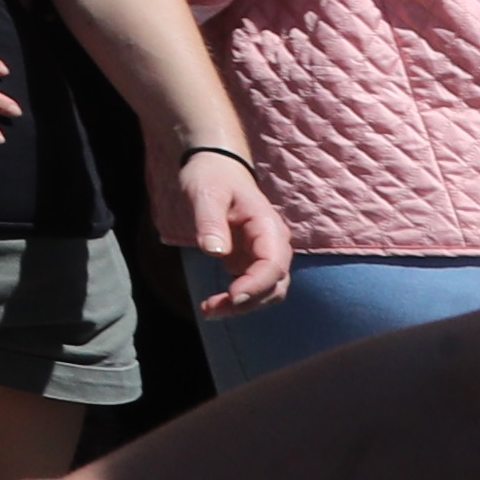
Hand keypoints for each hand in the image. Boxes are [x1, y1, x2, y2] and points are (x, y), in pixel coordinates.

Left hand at [175, 148, 295, 313]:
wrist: (217, 168)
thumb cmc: (212, 177)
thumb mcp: (205, 193)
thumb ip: (210, 221)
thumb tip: (215, 252)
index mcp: (268, 226)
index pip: (273, 264)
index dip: (256, 284)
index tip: (233, 296)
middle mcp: (274, 244)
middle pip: (274, 285)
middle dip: (247, 302)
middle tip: (211, 311)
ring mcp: (265, 255)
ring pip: (267, 291)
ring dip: (243, 306)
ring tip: (209, 311)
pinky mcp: (252, 262)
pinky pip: (253, 288)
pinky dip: (237, 300)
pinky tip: (213, 305)